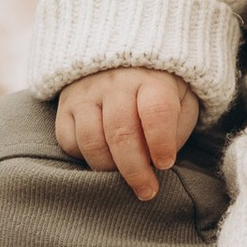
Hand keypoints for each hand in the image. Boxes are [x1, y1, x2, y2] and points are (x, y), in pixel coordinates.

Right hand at [53, 68, 200, 199]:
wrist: (121, 56)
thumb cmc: (158, 88)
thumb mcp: (181, 98)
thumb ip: (178, 127)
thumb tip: (161, 160)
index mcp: (152, 79)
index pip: (156, 111)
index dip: (161, 143)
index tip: (166, 164)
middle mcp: (116, 83)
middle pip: (121, 132)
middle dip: (135, 170)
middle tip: (147, 190)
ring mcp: (87, 93)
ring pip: (91, 140)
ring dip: (108, 168)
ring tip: (122, 178)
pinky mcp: (66, 105)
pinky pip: (68, 140)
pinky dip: (83, 157)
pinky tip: (102, 159)